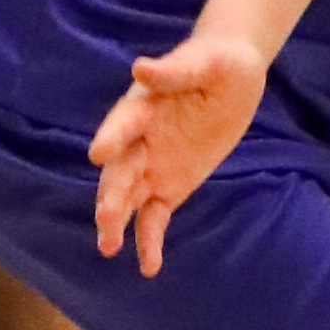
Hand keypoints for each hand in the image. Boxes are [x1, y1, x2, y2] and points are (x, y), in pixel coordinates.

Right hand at [86, 32, 263, 276]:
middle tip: (105, 217)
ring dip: (118, 222)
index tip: (97, 154)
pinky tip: (149, 267)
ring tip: (108, 248)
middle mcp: (139, 140)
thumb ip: (175, 70)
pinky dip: (150, 241)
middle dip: (112, 193)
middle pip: (120, 170)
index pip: (122, 123)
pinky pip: (154, 217)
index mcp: (142, 107)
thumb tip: (141, 69)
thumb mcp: (206, 62)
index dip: (111, 137)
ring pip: (128, 198)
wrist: (232, 75)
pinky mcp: (170, 186)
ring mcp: (152, 166)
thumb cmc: (217, 61)